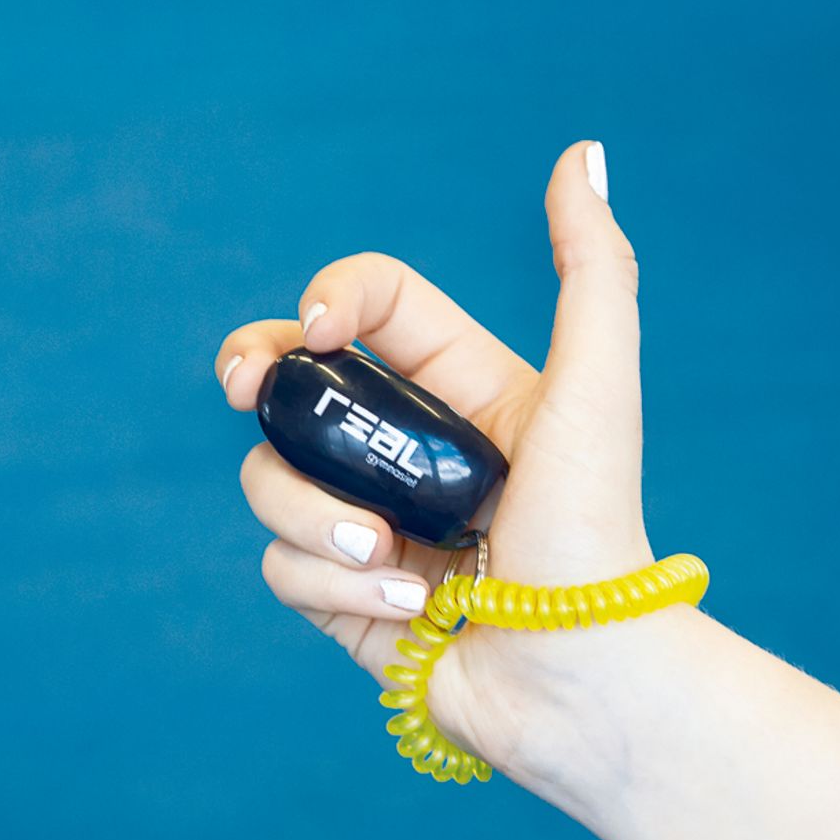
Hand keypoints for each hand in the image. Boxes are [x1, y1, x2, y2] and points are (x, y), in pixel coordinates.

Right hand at [214, 141, 670, 784]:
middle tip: (242, 385)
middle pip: (288, 381)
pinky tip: (407, 609)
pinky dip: (334, 585)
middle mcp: (403, 449)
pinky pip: (282, 564)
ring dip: (317, 516)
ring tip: (393, 558)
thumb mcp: (595, 391)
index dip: (325, 301)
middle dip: (252, 371)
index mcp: (458, 388)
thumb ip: (592, 271)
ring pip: (270, 477)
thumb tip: (583, 153)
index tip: (318, 330)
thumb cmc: (597, 536)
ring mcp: (364, 520)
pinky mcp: (338, 592)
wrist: (584, 686)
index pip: (367, 308)